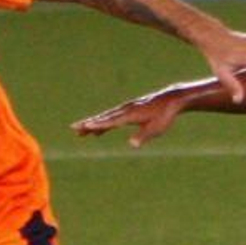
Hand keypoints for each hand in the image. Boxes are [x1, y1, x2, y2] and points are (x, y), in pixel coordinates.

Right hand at [73, 88, 192, 147]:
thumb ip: (143, 136)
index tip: (85, 127)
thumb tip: (132, 144)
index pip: (110, 122)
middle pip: (103, 118)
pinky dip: (103, 124)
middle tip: (74, 129)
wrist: (171, 100)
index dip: (97, 126)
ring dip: (93, 125)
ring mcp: (126, 109)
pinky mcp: (128, 111)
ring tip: (80, 132)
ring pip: (106, 118)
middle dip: (89, 124)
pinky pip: (112, 118)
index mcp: (130, 115)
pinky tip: (99, 131)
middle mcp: (125, 110)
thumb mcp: (156, 129)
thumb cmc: (165, 116)